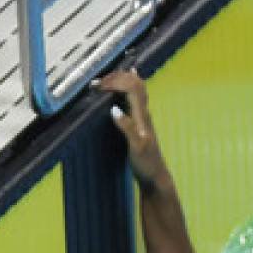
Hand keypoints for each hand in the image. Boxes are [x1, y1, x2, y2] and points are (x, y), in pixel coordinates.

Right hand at [100, 68, 167, 187]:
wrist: (155, 176)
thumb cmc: (146, 164)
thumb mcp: (136, 147)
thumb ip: (127, 127)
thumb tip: (114, 109)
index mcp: (142, 116)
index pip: (131, 88)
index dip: (115, 82)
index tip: (98, 87)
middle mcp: (144, 112)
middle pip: (135, 83)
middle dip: (116, 78)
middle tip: (97, 82)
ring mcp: (143, 116)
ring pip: (137, 88)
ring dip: (122, 79)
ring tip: (107, 77)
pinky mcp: (140, 121)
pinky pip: (136, 97)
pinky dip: (129, 85)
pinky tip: (128, 80)